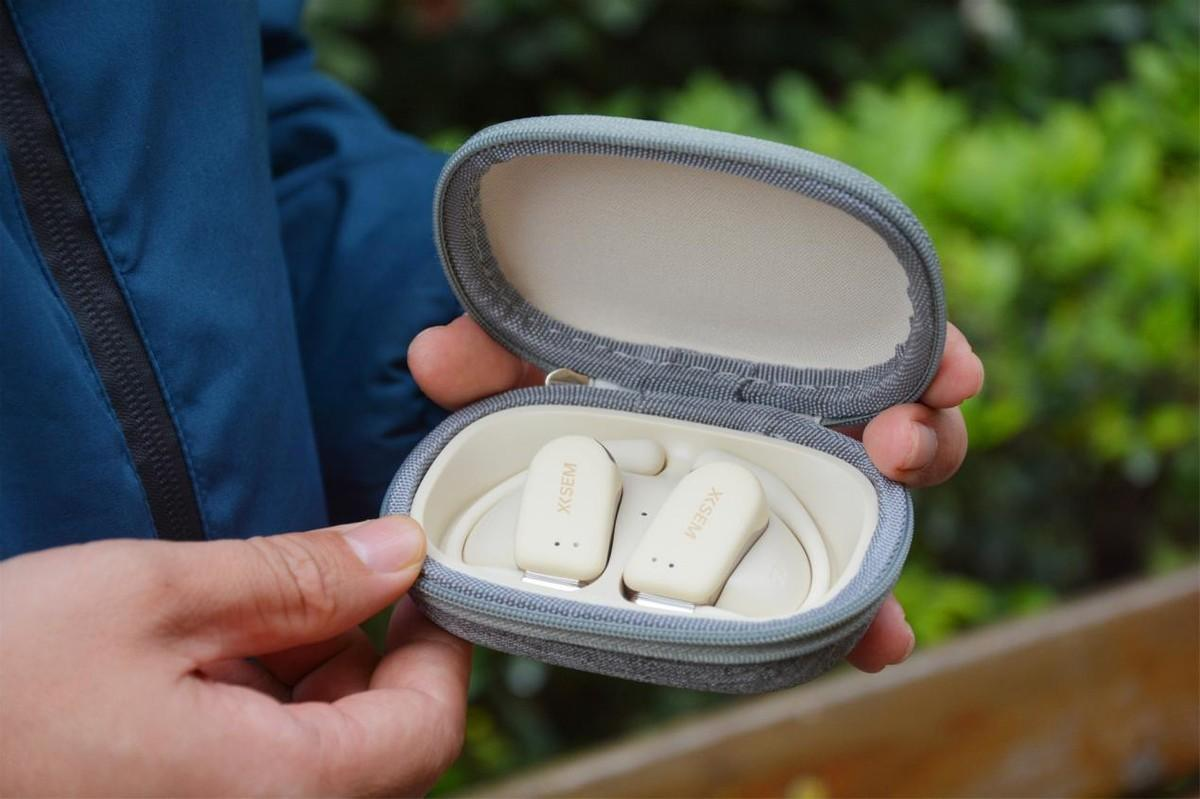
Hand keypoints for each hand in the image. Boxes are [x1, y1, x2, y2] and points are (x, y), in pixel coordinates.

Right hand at [0, 517, 468, 795]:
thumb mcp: (151, 601)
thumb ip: (297, 577)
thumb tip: (402, 553)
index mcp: (275, 793)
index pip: (428, 729)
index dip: (437, 645)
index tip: (416, 581)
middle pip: (378, 751)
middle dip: (357, 659)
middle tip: (295, 590)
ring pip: (318, 765)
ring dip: (297, 689)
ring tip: (214, 633)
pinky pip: (258, 782)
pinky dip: (250, 722)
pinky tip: (185, 679)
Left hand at [410, 316, 983, 672]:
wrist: (522, 443)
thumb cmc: (541, 379)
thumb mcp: (516, 357)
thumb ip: (488, 350)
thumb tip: (437, 357)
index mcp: (743, 354)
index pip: (855, 335)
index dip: (914, 345)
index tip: (939, 362)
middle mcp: (777, 419)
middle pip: (889, 420)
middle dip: (924, 433)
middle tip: (902, 441)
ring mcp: (767, 490)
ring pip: (866, 509)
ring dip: (892, 541)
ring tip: (888, 569)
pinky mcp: (750, 559)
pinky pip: (819, 584)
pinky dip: (852, 617)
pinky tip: (866, 646)